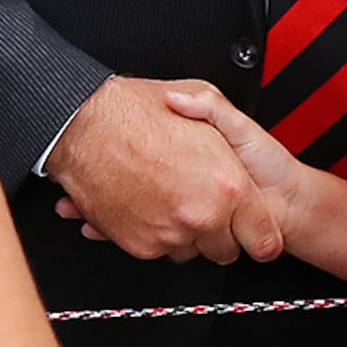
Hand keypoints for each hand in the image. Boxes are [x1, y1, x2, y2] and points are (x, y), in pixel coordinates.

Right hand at [42, 75, 280, 265]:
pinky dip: (150, 232)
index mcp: (228, 185)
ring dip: (181, 233)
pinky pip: (156, 250)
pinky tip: (144, 203)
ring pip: (187, 252)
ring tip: (167, 199)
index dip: (256, 236)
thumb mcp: (202, 94)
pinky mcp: (139, 243)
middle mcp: (201, 214)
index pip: (262, 240)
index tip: (252, 234)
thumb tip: (236, 149)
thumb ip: (229, 124)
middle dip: (216, 233)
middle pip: (223, 252)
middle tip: (202, 207)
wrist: (84, 124)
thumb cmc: (137, 110)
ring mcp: (169, 232)